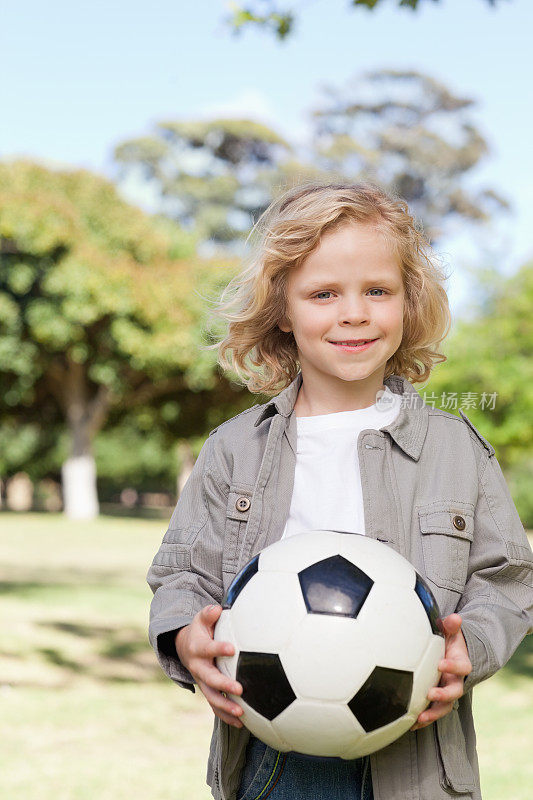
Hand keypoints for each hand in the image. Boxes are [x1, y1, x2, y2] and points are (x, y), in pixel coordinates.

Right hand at [176, 604, 243, 727]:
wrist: (185, 647)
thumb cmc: (201, 630)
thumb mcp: (201, 619)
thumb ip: (209, 614)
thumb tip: (217, 608)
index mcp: (198, 648)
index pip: (208, 648)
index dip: (219, 649)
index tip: (232, 649)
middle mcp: (198, 668)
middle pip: (209, 678)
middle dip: (224, 684)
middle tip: (239, 688)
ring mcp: (202, 682)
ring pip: (212, 697)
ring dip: (225, 706)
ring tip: (241, 713)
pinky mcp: (207, 691)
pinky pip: (215, 706)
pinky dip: (226, 716)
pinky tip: (242, 723)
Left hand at [410, 613, 471, 730]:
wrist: (451, 657)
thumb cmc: (448, 642)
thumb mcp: (451, 632)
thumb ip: (451, 625)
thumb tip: (454, 618)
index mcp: (461, 664)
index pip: (462, 667)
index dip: (453, 667)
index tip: (441, 664)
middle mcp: (456, 681)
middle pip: (455, 692)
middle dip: (444, 694)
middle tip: (431, 693)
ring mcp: (447, 693)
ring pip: (444, 708)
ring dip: (432, 714)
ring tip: (419, 718)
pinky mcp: (437, 702)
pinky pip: (431, 713)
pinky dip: (421, 720)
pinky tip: (408, 724)